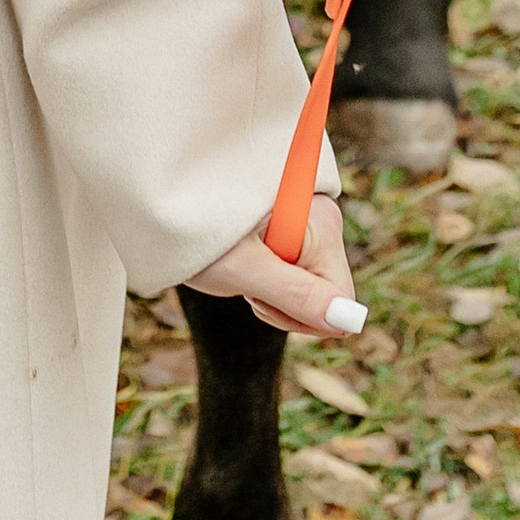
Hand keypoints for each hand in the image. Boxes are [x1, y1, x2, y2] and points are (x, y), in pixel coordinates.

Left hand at [185, 193, 359, 340]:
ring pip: (314, 293)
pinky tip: (247, 261)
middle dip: (288, 303)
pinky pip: (301, 279)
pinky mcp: (300, 233)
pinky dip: (271, 281)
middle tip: (246, 277)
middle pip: (330, 298)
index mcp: (321, 223)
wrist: (170, 198)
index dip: (303, 313)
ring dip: (275, 293)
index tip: (262, 292)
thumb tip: (349, 321)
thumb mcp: (244, 270)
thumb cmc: (199, 230)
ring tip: (241, 264)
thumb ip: (297, 295)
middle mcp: (324, 220)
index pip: (341, 299)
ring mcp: (313, 226)